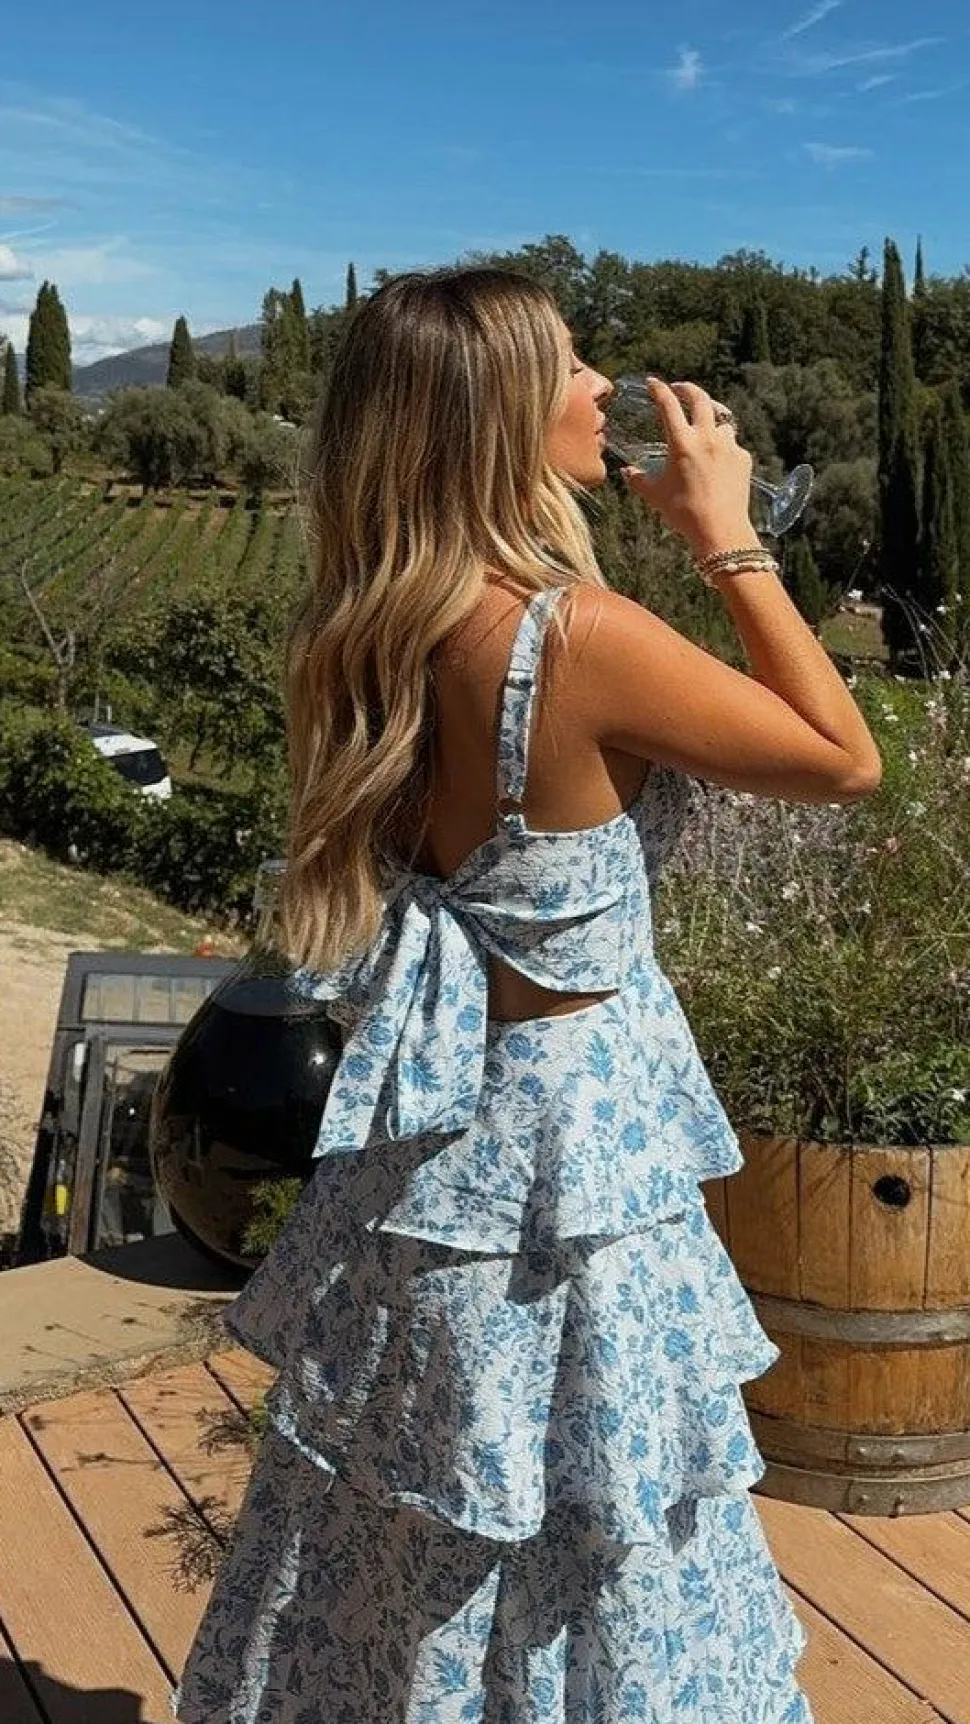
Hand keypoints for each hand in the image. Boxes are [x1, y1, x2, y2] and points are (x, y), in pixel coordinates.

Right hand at [621, 378, 759, 559]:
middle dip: (688, 389)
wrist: (720, 530)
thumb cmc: (684, 513)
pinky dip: (723, 447)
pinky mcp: (743, 458)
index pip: (668, 405)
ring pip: (720, 421)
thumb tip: (626, 472)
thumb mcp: (655, 495)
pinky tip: (716, 460)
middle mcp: (706, 438)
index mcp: (682, 442)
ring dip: (710, 420)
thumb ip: (638, 479)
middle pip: (700, 399)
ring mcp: (728, 446)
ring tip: (703, 428)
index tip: (653, 383)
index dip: (658, 389)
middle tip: (680, 389)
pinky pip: (732, 445)